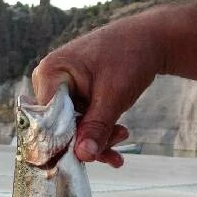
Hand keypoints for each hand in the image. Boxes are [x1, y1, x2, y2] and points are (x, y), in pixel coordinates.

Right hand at [31, 10, 166, 167]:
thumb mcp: (114, 96)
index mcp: (50, 73)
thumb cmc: (130, 57)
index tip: (85, 158)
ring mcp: (61, 88)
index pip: (46, 120)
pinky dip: (98, 131)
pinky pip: (80, 120)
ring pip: (72, 127)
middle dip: (86, 142)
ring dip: (96, 138)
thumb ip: (96, 127)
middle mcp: (49, 80)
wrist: (149, 39)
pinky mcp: (73, 94)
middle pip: (59, 126)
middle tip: (115, 150)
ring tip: (123, 136)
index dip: (63, 143)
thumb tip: (83, 156)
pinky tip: (117, 139)